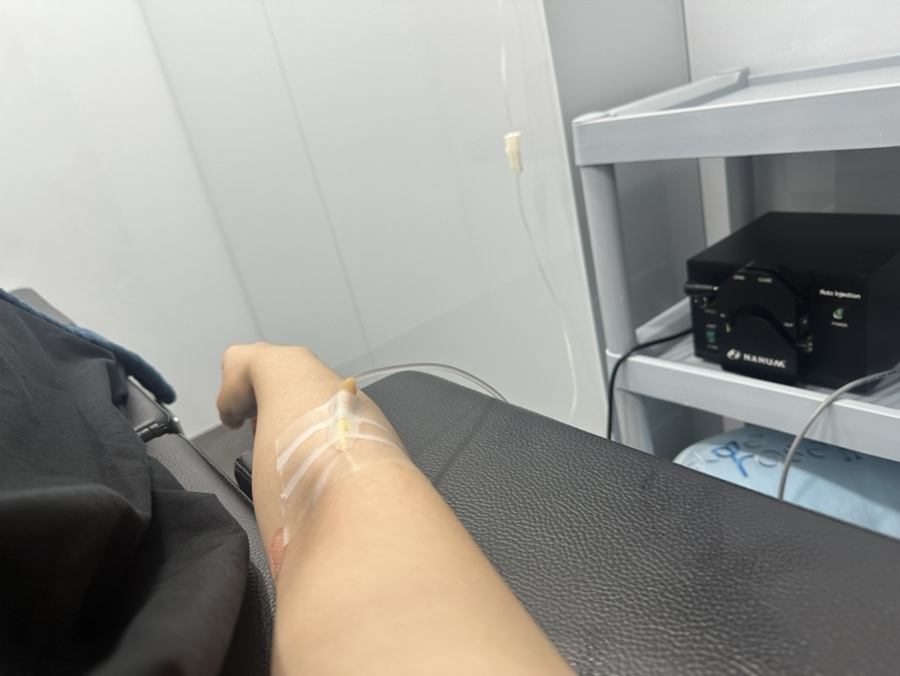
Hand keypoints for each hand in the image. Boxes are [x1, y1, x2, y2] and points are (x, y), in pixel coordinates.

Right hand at [216, 343, 341, 430]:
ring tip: (276, 422)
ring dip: (275, 404)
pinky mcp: (306, 365)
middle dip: (257, 402)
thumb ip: (227, 414)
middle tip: (258, 421)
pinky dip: (293, 402)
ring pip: (278, 385)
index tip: (239, 413)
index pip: (230, 377)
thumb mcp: (225, 408)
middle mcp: (260, 351)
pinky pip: (297, 387)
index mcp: (236, 356)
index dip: (233, 398)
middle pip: (256, 380)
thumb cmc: (249, 385)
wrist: (285, 377)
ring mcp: (285, 356)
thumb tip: (234, 421)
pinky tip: (291, 416)